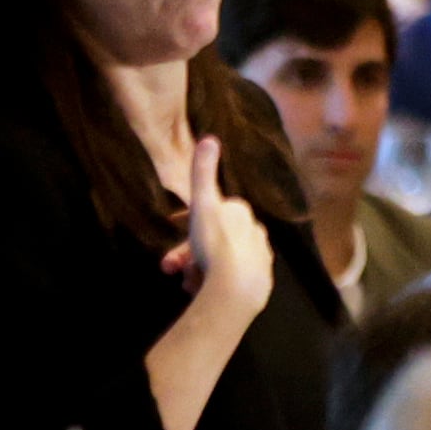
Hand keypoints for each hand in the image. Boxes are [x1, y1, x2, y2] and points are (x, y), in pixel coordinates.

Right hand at [172, 137, 273, 323]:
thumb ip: (203, 172)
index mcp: (241, 213)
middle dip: (187, 254)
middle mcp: (255, 233)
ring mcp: (259, 259)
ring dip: (196, 270)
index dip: (186, 223)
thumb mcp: (203, 204)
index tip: (171, 233)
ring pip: (216, 261)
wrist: (236, 289)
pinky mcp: (259, 282)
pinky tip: (199, 291)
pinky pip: (227, 280)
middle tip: (170, 269)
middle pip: (211, 240)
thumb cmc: (215, 244)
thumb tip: (209, 138)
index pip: (209, 212)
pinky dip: (210, 284)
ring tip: (187, 283)